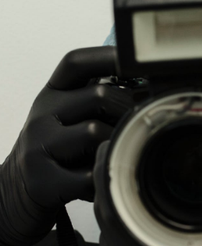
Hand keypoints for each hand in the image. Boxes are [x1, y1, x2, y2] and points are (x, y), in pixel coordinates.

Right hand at [0, 47, 133, 245]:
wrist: (16, 189)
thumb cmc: (56, 150)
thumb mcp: (69, 117)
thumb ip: (95, 99)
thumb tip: (142, 86)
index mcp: (53, 95)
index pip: (76, 63)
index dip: (108, 56)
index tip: (135, 62)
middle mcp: (43, 114)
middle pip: (100, 96)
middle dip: (127, 111)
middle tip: (134, 127)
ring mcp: (39, 146)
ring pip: (96, 133)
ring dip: (113, 147)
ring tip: (108, 158)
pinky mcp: (43, 179)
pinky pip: (91, 174)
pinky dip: (102, 178)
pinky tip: (96, 181)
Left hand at [92, 140, 201, 245]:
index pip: (115, 206)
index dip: (111, 168)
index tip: (119, 143)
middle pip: (107, 222)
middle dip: (118, 186)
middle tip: (138, 159)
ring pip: (105, 244)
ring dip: (120, 214)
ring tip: (145, 191)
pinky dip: (122, 242)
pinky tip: (147, 235)